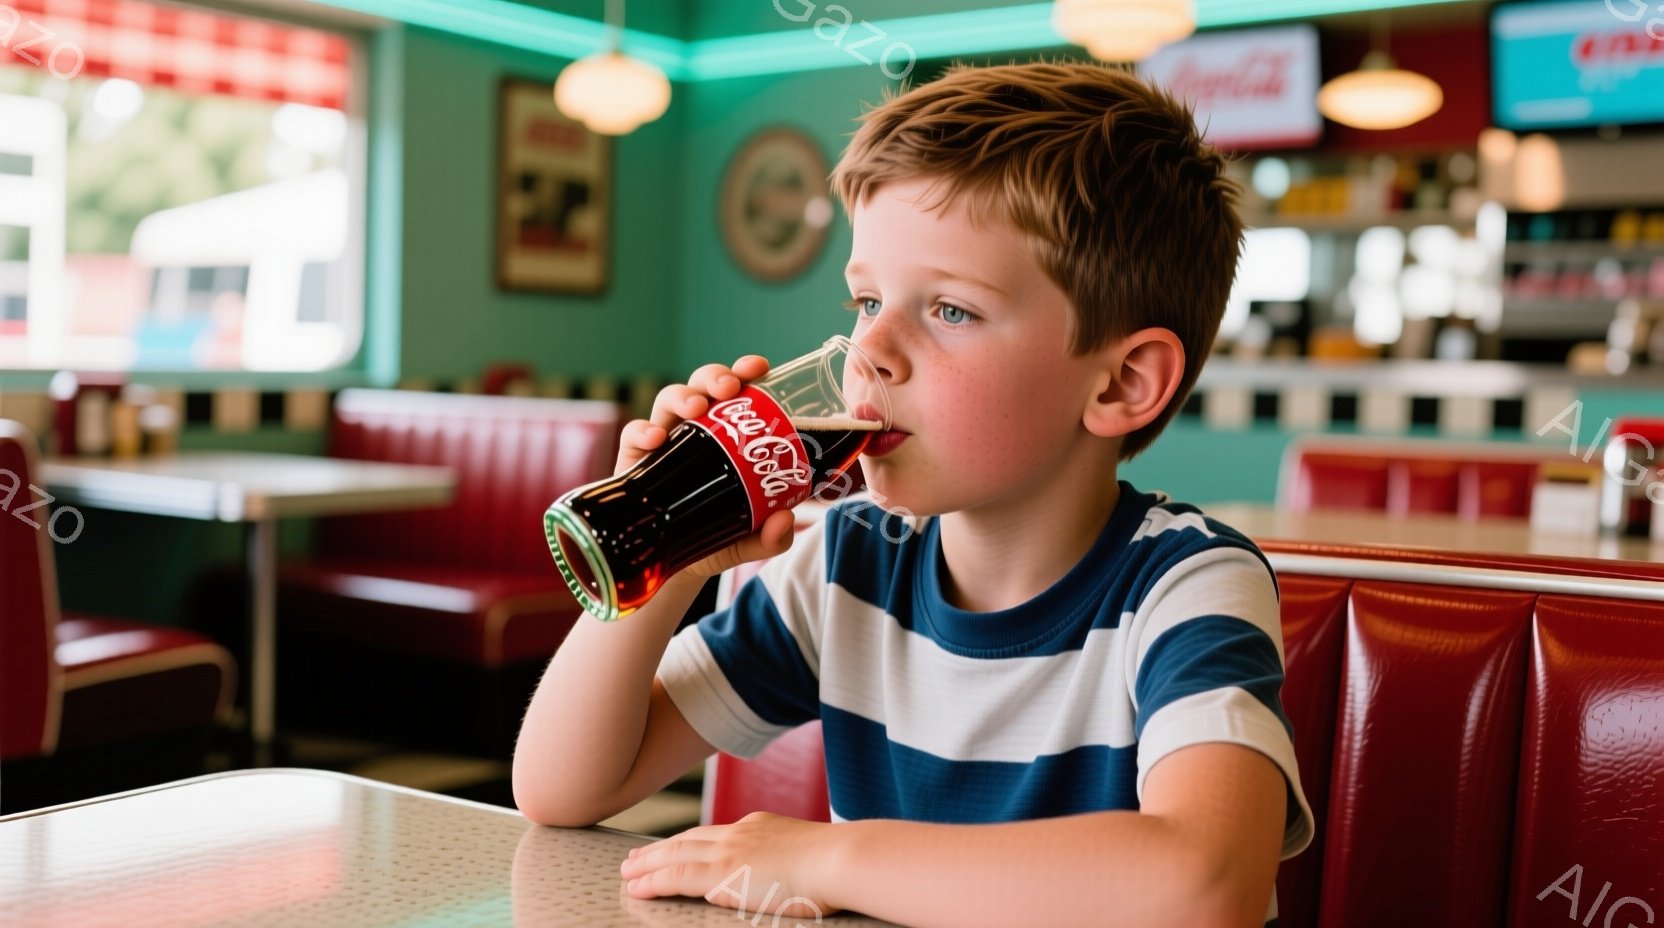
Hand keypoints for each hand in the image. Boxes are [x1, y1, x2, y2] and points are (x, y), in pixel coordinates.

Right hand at [618, 357, 795, 579]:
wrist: (672, 567)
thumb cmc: (713, 539)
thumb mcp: (747, 539)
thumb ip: (771, 536)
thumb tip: (786, 520)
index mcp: (726, 436)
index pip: (737, 393)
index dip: (746, 372)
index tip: (760, 367)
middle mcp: (694, 431)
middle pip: (702, 385)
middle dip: (715, 376)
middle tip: (729, 388)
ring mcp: (663, 443)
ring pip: (668, 399)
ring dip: (682, 395)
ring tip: (695, 407)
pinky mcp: (634, 462)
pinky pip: (633, 435)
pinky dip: (642, 431)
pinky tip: (655, 439)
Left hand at [618, 812, 841, 920]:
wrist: (839, 860)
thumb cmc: (837, 866)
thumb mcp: (807, 856)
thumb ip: (787, 862)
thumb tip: (784, 875)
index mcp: (759, 827)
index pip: (714, 834)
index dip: (688, 841)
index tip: (673, 846)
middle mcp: (739, 833)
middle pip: (687, 839)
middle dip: (659, 848)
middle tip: (636, 856)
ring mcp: (729, 851)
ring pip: (674, 855)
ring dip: (647, 863)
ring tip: (627, 871)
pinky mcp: (722, 873)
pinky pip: (676, 876)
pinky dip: (653, 880)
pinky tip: (637, 887)